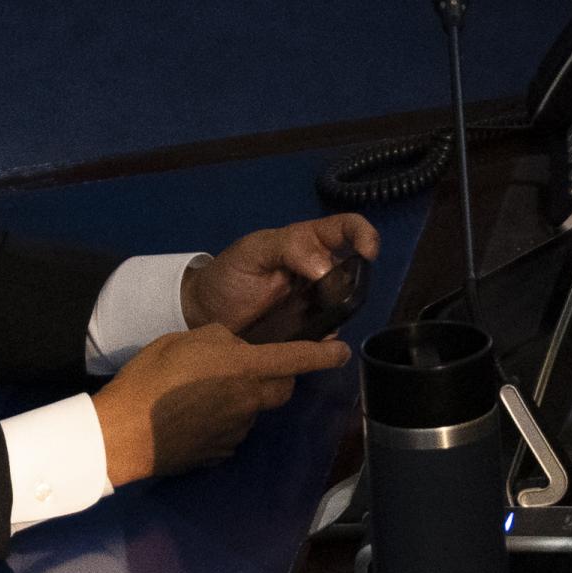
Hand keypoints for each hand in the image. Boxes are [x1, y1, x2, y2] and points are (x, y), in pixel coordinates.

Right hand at [93, 324, 352, 485]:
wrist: (124, 432)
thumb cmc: (150, 378)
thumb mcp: (183, 340)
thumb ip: (220, 340)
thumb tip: (237, 348)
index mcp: (243, 368)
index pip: (296, 360)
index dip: (324, 355)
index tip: (342, 352)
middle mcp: (249, 401)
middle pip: (281, 389)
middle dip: (277, 377)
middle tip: (249, 369)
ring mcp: (237, 431)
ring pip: (253, 409)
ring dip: (241, 400)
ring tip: (200, 395)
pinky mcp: (221, 452)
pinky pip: (231, 432)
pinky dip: (220, 422)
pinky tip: (191, 418)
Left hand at [182, 215, 381, 335]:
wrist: (204, 313)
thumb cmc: (228, 275)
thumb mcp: (251, 252)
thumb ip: (288, 249)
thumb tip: (325, 268)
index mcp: (307, 243)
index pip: (346, 228)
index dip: (364, 235)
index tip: (367, 253)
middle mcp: (319, 270)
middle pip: (354, 272)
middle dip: (350, 284)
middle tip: (326, 297)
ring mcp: (317, 301)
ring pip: (347, 305)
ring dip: (339, 313)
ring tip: (312, 322)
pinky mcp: (310, 329)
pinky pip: (330, 334)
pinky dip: (327, 340)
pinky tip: (311, 343)